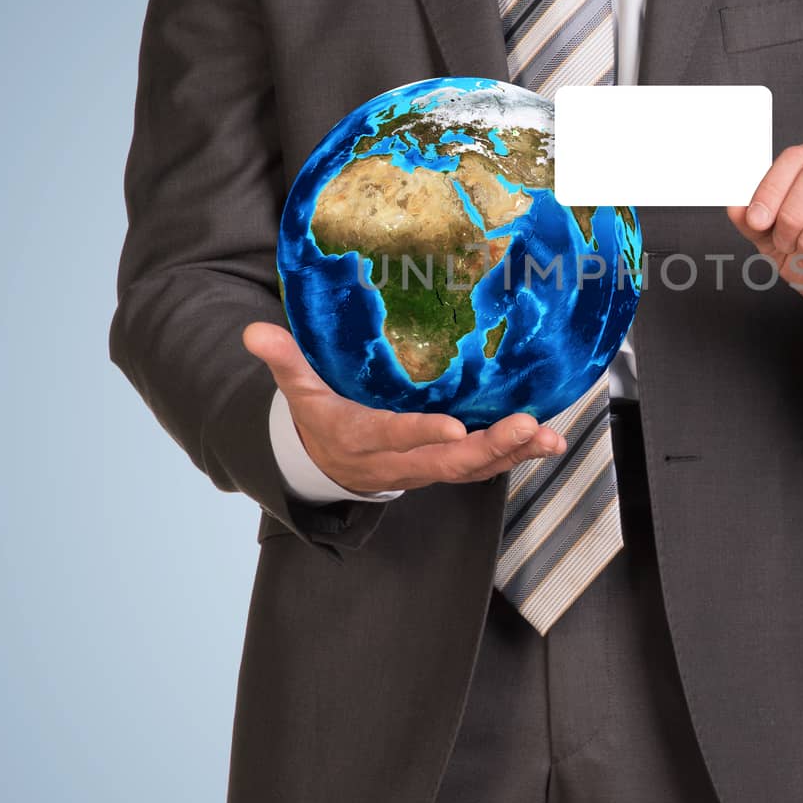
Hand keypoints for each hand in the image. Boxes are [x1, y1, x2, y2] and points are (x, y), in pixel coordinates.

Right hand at [242, 322, 565, 492]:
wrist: (327, 463)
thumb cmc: (319, 416)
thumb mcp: (297, 390)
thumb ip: (283, 359)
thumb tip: (253, 332)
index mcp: (361, 437)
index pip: (392, 438)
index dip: (421, 436)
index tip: (454, 429)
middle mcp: (397, 461)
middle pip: (445, 464)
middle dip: (487, 449)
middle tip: (525, 427)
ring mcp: (424, 469)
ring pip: (471, 470)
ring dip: (512, 454)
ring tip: (548, 437)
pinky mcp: (445, 467)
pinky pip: (484, 468)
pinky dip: (517, 457)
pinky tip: (548, 442)